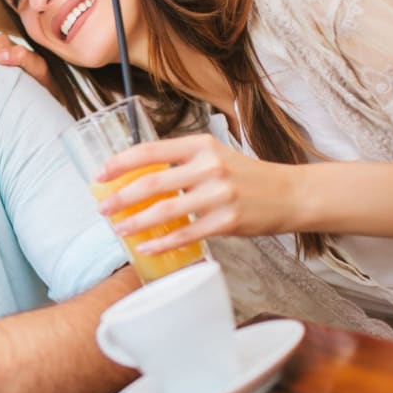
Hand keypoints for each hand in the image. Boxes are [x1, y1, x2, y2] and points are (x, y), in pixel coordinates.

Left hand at [95, 134, 299, 253]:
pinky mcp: (228, 222)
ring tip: (118, 228)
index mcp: (201, 145)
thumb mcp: (215, 156)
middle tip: (102, 208)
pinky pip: (186, 234)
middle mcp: (209, 167)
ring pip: (164, 211)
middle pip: (151, 183)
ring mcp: (219, 195)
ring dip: (135, 222)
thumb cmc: (247, 176)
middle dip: (120, 197)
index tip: (100, 176)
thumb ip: (182, 163)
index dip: (120, 163)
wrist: (291, 194)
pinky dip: (161, 243)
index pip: (150, 151)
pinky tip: (145, 247)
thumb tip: (139, 177)